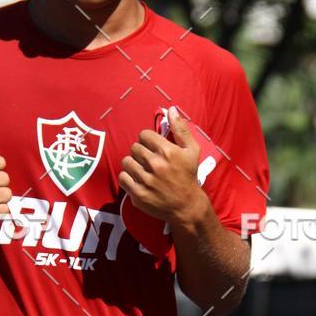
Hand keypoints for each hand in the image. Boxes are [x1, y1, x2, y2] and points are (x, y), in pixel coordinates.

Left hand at [119, 106, 204, 224]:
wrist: (186, 206)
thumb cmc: (189, 175)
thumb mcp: (192, 150)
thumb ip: (181, 129)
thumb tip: (171, 109)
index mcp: (167, 151)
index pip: (144, 135)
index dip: (147, 140)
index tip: (153, 147)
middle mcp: (156, 165)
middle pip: (134, 148)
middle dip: (141, 152)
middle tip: (149, 161)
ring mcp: (146, 180)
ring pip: (126, 161)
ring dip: (133, 164)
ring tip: (142, 170)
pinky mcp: (138, 194)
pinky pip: (122, 177)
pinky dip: (127, 177)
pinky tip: (137, 179)